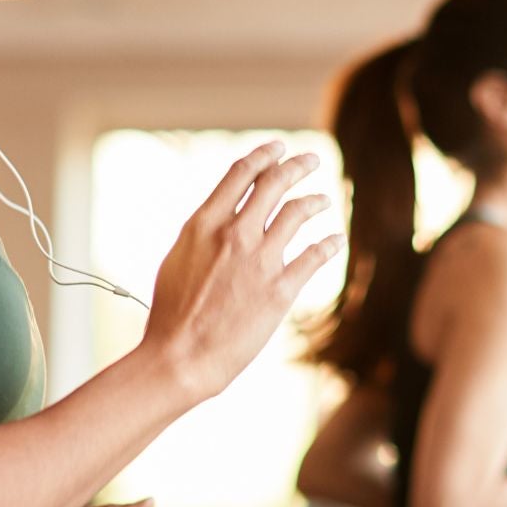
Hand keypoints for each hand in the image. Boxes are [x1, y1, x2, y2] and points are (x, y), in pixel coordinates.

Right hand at [142, 143, 341, 401]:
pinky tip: (334, 240)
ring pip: (298, 213)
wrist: (180, 357)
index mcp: (204, 223)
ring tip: (323, 200)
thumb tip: (222, 219)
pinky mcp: (280, 289)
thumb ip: (203, 234)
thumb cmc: (172, 315)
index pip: (241, 173)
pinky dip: (328, 244)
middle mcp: (234, 233)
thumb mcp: (178, 259)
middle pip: (274, 183)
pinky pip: (314, 256)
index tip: (278, 148)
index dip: (264, 155)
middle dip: (296, 166)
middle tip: (309, 161)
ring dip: (315, 201)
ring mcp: (260, 260)